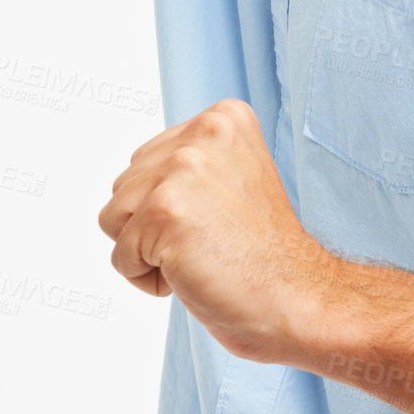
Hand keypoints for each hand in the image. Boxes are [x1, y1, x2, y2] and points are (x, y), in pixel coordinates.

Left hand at [97, 98, 339, 364]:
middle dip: (152, 225)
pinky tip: (191, 274)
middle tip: (209, 243)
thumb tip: (137, 177)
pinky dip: (146, 278)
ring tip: (199, 256)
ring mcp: (184, 168)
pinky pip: (120, 255)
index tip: (217, 220)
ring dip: (147, 251)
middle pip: (126, 185)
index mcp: (223, 117)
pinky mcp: (165, 210)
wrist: (298, 297)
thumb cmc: (263, 253)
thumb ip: (191, 162)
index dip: (173, 205)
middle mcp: (203, 132)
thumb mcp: (233, 177)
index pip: (148, 161)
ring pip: (115, 217)